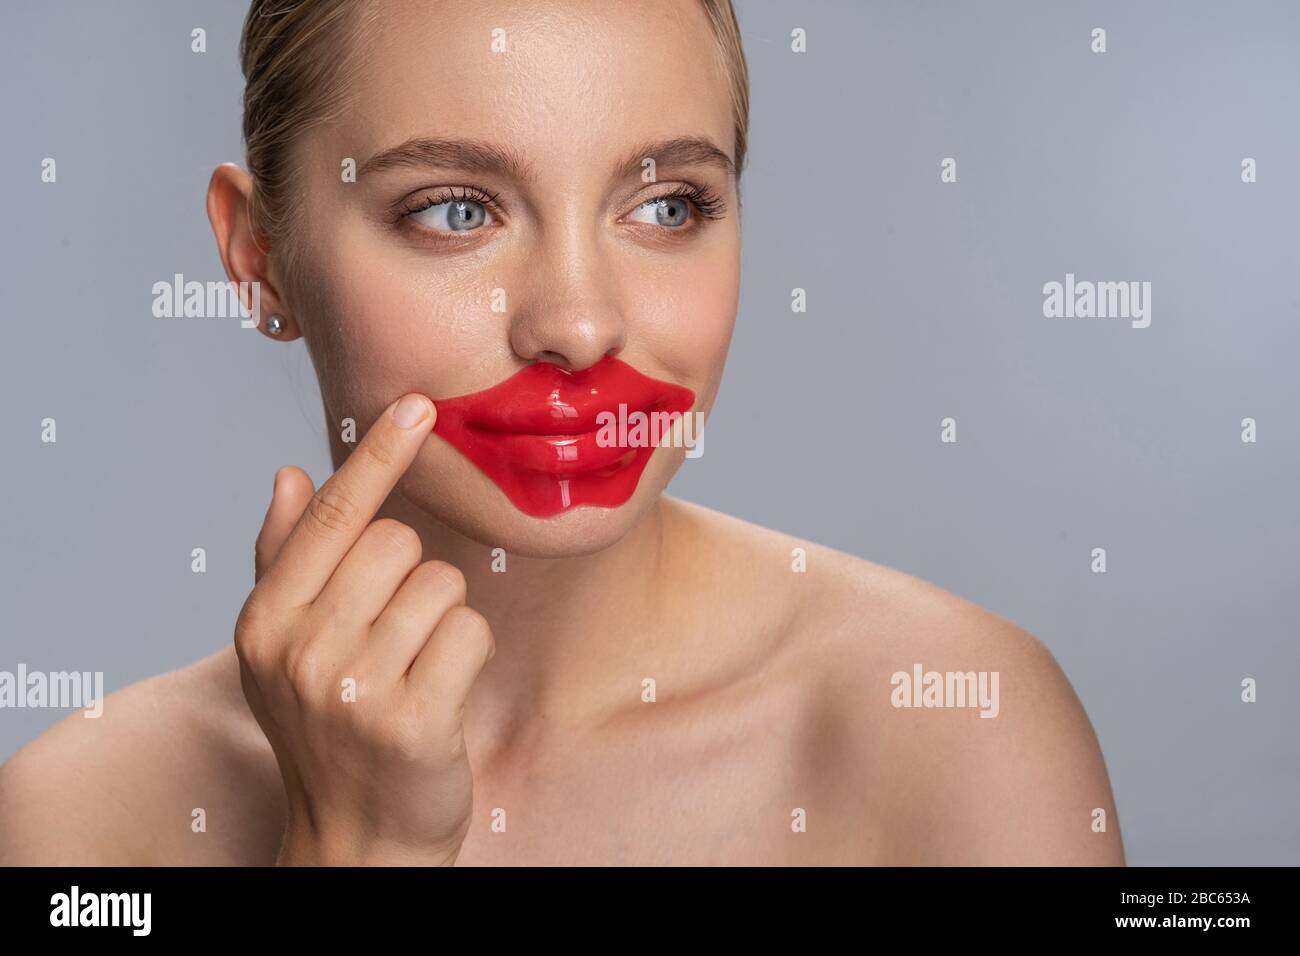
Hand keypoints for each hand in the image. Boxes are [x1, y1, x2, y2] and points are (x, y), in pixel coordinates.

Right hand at [234, 393, 493, 865]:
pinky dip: (469, 654)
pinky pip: (471, 631)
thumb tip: (288, 474)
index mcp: (265, 620)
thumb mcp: (286, 648)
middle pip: (399, 543)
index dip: (379, 454)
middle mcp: (299, 650)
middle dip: (414, 578)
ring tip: (415, 669)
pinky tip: (441, 693)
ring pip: (442, 584)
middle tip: (395, 636)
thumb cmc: (329, 729)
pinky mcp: (412, 721)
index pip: (332, 516)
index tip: (419, 404)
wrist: (354, 838)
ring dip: (444, 619)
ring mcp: (352, 689)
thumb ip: (285, 560)